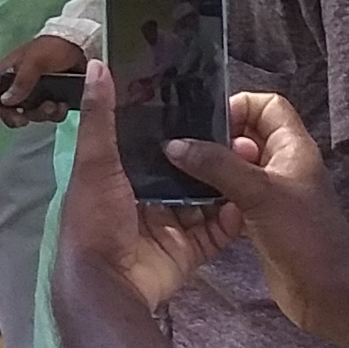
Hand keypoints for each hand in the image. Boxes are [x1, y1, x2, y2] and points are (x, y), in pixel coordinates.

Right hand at [0, 34, 87, 126]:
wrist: (82, 47)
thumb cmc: (54, 48)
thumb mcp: (35, 61)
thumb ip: (21, 81)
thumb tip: (6, 102)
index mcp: (9, 71)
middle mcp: (19, 83)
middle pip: (6, 107)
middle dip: (14, 116)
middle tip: (24, 121)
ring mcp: (35, 92)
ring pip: (29, 113)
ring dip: (39, 115)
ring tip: (52, 107)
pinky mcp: (51, 98)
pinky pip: (48, 114)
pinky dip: (54, 114)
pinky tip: (62, 107)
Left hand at [60, 64, 233, 310]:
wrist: (109, 283)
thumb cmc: (95, 217)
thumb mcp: (95, 160)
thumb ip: (100, 116)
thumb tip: (96, 64)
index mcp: (121, 174)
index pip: (152, 142)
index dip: (175, 123)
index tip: (203, 98)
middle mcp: (145, 197)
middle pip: (184, 170)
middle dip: (209, 154)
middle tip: (240, 131)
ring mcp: (169, 225)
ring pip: (205, 198)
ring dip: (226, 183)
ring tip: (253, 158)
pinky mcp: (188, 250)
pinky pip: (216, 231)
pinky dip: (231, 219)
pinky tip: (249, 198)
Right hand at [158, 91, 348, 332]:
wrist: (327, 292)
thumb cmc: (303, 235)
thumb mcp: (259, 193)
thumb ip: (217, 166)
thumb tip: (175, 144)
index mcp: (293, 147)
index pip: (267, 106)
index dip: (239, 107)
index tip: (208, 126)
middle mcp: (283, 165)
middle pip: (248, 135)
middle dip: (217, 139)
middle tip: (187, 151)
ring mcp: (273, 193)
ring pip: (238, 167)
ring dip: (213, 169)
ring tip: (184, 175)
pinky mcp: (261, 219)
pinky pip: (233, 196)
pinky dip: (215, 196)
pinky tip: (195, 203)